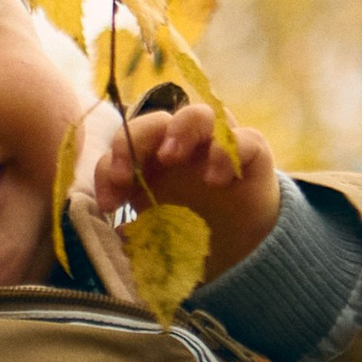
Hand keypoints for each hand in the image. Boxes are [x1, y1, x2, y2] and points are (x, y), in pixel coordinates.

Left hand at [94, 98, 278, 277]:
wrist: (244, 247)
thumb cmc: (193, 232)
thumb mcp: (159, 235)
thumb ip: (139, 231)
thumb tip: (121, 232)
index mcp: (151, 161)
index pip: (123, 148)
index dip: (109, 169)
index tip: (110, 204)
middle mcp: (182, 145)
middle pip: (155, 121)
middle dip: (134, 140)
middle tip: (126, 175)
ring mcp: (216, 145)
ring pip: (198, 115)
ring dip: (180, 130)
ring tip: (169, 158)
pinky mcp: (251, 153)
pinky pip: (243, 139)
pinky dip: (226, 152)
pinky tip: (216, 181)